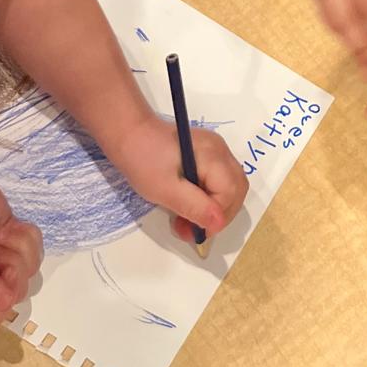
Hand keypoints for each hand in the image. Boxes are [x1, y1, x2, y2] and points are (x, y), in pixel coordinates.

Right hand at [0, 151, 42, 326]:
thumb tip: (8, 302)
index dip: (6, 294)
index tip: (1, 271)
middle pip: (19, 288)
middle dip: (12, 263)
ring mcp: (2, 258)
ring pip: (31, 264)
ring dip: (18, 245)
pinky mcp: (13, 237)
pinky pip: (36, 243)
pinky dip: (24, 232)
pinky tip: (5, 226)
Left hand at [109, 116, 248, 246]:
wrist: (129, 134)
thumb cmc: (144, 161)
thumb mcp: (165, 190)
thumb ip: (194, 206)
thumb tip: (218, 224)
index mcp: (213, 156)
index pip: (230, 193)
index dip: (216, 217)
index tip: (193, 232)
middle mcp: (221, 150)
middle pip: (237, 189)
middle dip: (219, 215)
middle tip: (192, 229)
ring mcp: (216, 150)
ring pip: (230, 186)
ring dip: (215, 209)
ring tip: (188, 220)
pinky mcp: (208, 154)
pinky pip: (220, 180)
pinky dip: (210, 198)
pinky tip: (189, 204)